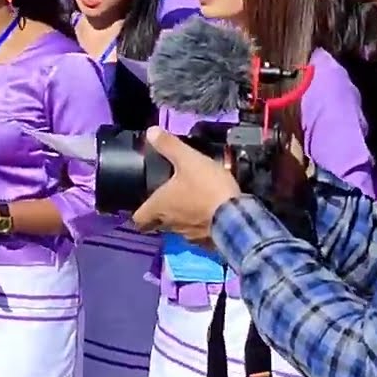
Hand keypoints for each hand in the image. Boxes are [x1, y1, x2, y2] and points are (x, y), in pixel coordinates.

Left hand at [131, 127, 240, 244]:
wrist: (237, 218)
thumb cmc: (207, 188)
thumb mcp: (188, 159)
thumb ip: (169, 145)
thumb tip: (150, 132)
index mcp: (160, 207)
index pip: (138, 219)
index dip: (139, 213)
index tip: (144, 206)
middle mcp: (171, 225)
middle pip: (158, 224)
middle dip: (161, 214)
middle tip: (169, 201)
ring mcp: (190, 237)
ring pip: (179, 229)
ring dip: (183, 219)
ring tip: (192, 204)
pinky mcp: (209, 244)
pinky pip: (200, 236)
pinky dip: (201, 226)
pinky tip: (210, 215)